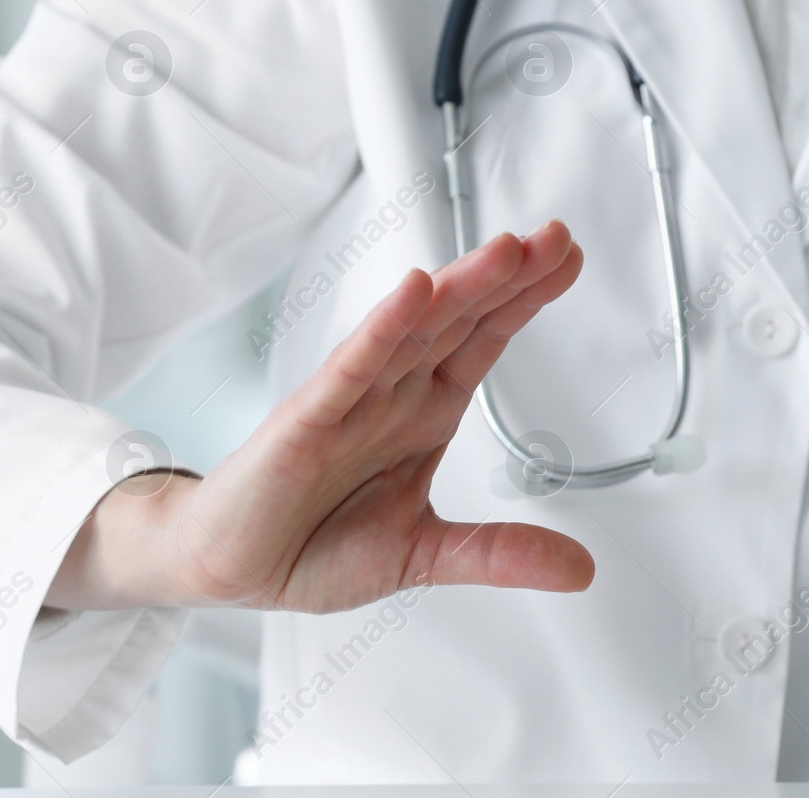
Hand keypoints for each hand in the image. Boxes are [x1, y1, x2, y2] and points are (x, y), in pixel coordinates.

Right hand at [49, 221, 593, 611]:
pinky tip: (412, 292)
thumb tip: (580, 570)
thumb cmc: (314, 544)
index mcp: (426, 411)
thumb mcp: (425, 555)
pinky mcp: (306, 421)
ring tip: (507, 250)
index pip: (485, 340)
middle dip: (511, 279)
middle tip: (557, 238)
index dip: (526, 299)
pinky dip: (382, 329)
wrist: (228, 568)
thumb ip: (499, 553)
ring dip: (461, 289)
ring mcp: (352, 400)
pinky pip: (351, 368)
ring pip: (415, 332)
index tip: (568, 260)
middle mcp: (394, 393)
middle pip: (462, 321)